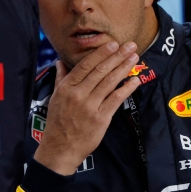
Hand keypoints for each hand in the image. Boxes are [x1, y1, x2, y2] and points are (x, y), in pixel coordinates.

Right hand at [34, 41, 140, 174]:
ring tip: (135, 58)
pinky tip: (135, 80)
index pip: (85, 65)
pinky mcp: (101, 118)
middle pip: (101, 71)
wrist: (60, 148)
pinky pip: (116, 99)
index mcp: (66, 87)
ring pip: (110, 82)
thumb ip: (61, 78)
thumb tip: (61, 61)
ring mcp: (90, 106)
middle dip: (117, 56)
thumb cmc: (58, 122)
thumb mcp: (55, 97)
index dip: (101, 53)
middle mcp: (78, 94)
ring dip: (124, 68)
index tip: (113, 43)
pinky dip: (127, 88)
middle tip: (130, 45)